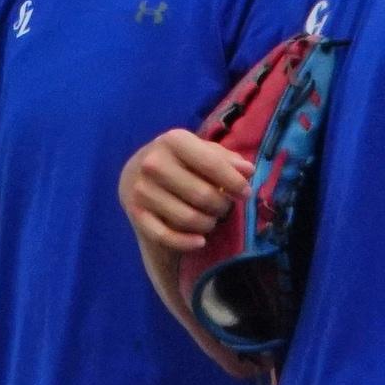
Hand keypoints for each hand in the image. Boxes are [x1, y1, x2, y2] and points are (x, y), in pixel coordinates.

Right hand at [119, 129, 252, 255]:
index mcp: (173, 140)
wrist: (135, 173)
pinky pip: (166, 237)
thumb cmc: (179, 160)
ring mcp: (141, 190)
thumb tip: (248, 171)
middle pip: (203, 195)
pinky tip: (201, 241)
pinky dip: (187, 243)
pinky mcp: (136, 214)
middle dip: (222, 206)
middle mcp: (153, 163)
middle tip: (224, 207)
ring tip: (211, 219)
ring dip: (208, 224)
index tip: (246, 193)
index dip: (234, 182)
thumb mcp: (201, 151)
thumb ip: (226, 159)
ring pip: (188, 218)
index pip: (211, 164)